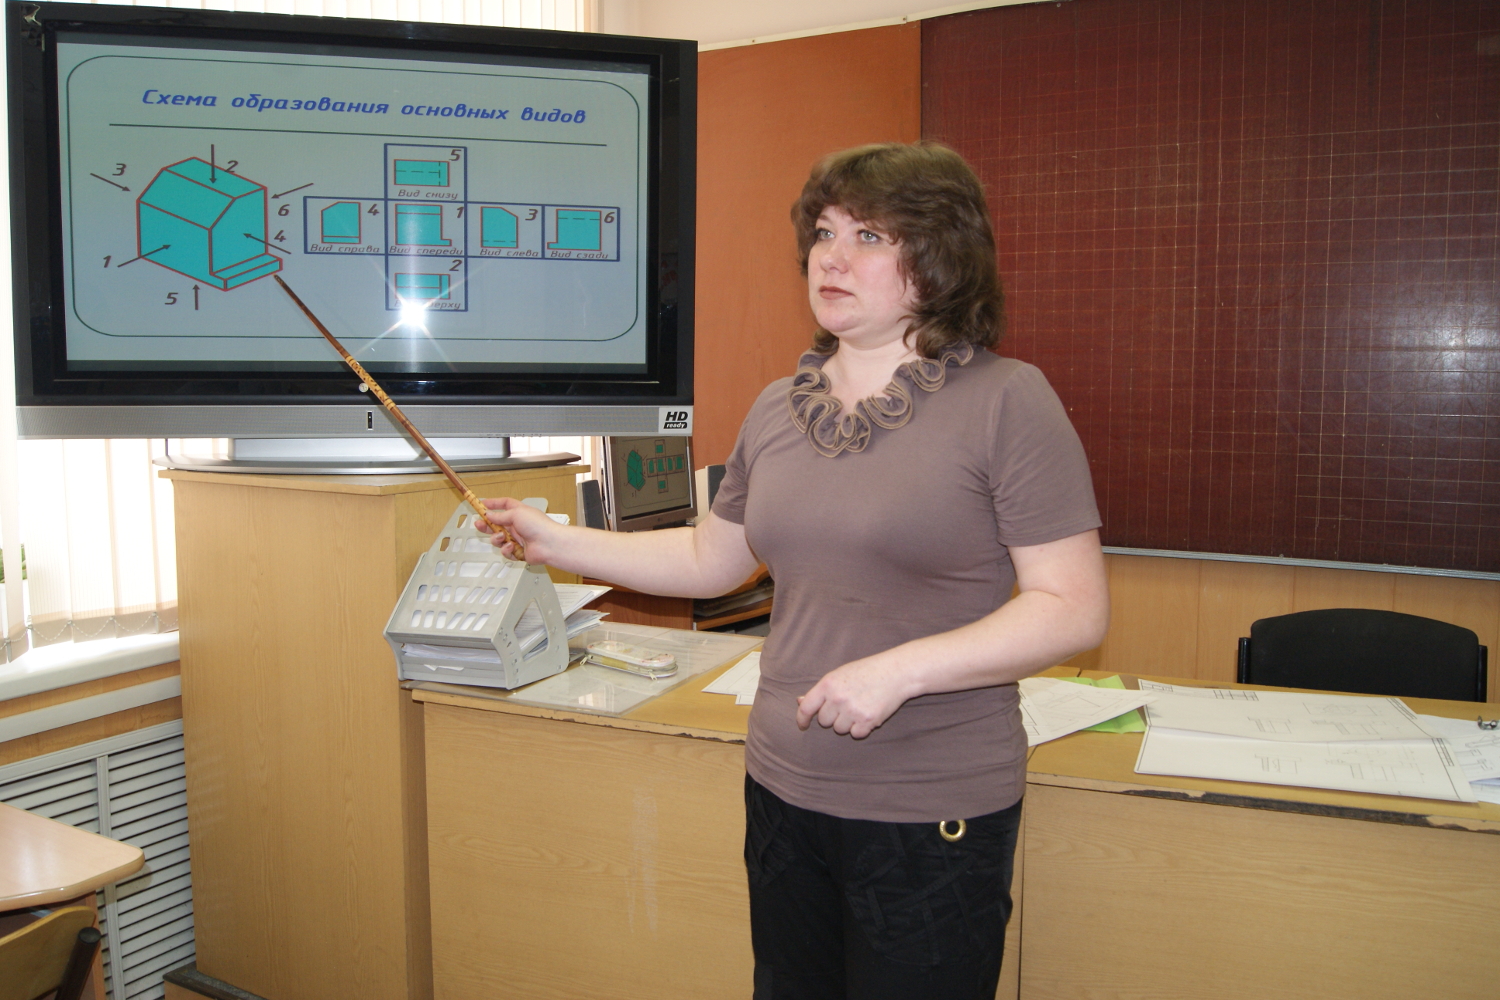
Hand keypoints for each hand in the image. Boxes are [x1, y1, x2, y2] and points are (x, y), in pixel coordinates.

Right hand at [479, 496, 560, 563]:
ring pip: (498, 539)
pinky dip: (506, 550)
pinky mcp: (518, 552)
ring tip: (502, 537)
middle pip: (497, 524)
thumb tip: (489, 515)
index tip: (482, 504)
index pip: (505, 505)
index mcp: (519, 513)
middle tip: (478, 524)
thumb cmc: (538, 525)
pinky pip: (505, 552)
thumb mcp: (516, 514)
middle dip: (486, 525)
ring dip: (497, 539)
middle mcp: (518, 525)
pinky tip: (511, 547)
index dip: (493, 503)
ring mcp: (518, 539)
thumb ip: (501, 515)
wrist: (549, 544)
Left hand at [795, 653, 917, 738]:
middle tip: (847, 705)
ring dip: (847, 723)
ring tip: (860, 707)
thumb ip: (821, 690)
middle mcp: (838, 698)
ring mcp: (853, 710)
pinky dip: (861, 728)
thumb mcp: (840, 674)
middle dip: (833, 717)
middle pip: (824, 721)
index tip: (803, 725)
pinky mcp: (868, 720)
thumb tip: (799, 701)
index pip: (806, 707)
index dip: (802, 719)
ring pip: (840, 729)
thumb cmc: (867, 671)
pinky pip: (856, 734)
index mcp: (828, 684)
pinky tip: (868, 714)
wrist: (896, 672)